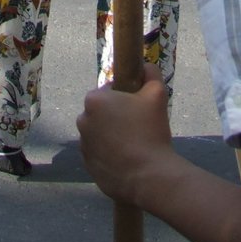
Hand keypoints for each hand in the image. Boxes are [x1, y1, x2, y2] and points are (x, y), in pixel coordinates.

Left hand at [76, 65, 173, 206]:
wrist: (149, 176)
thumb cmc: (150, 131)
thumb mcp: (157, 93)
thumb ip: (150, 73)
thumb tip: (145, 66)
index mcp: (94, 100)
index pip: (108, 91)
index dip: (124, 97)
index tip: (138, 107)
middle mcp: (83, 121)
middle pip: (101, 113)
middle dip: (115, 117)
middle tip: (137, 126)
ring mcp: (84, 146)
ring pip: (99, 134)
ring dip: (111, 136)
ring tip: (133, 146)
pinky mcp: (88, 167)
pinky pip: (99, 154)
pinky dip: (109, 155)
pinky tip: (127, 160)